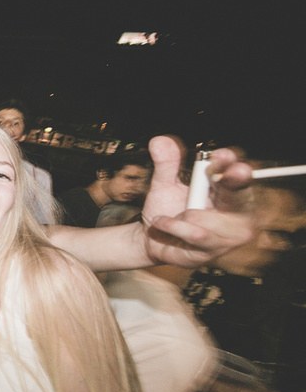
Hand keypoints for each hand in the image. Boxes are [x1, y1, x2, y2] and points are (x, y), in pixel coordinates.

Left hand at [141, 136, 253, 267]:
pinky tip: (163, 223)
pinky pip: (195, 234)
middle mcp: (237, 211)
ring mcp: (230, 234)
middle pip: (240, 195)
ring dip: (185, 215)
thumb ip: (166, 164)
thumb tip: (160, 141)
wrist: (151, 240)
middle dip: (236, 181)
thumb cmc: (166, 210)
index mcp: (227, 190)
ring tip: (176, 214)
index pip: (236, 175)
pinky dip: (174, 226)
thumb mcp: (164, 184)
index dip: (230, 164)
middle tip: (235, 170)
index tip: (222, 155)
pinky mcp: (215, 250)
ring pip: (208, 218)